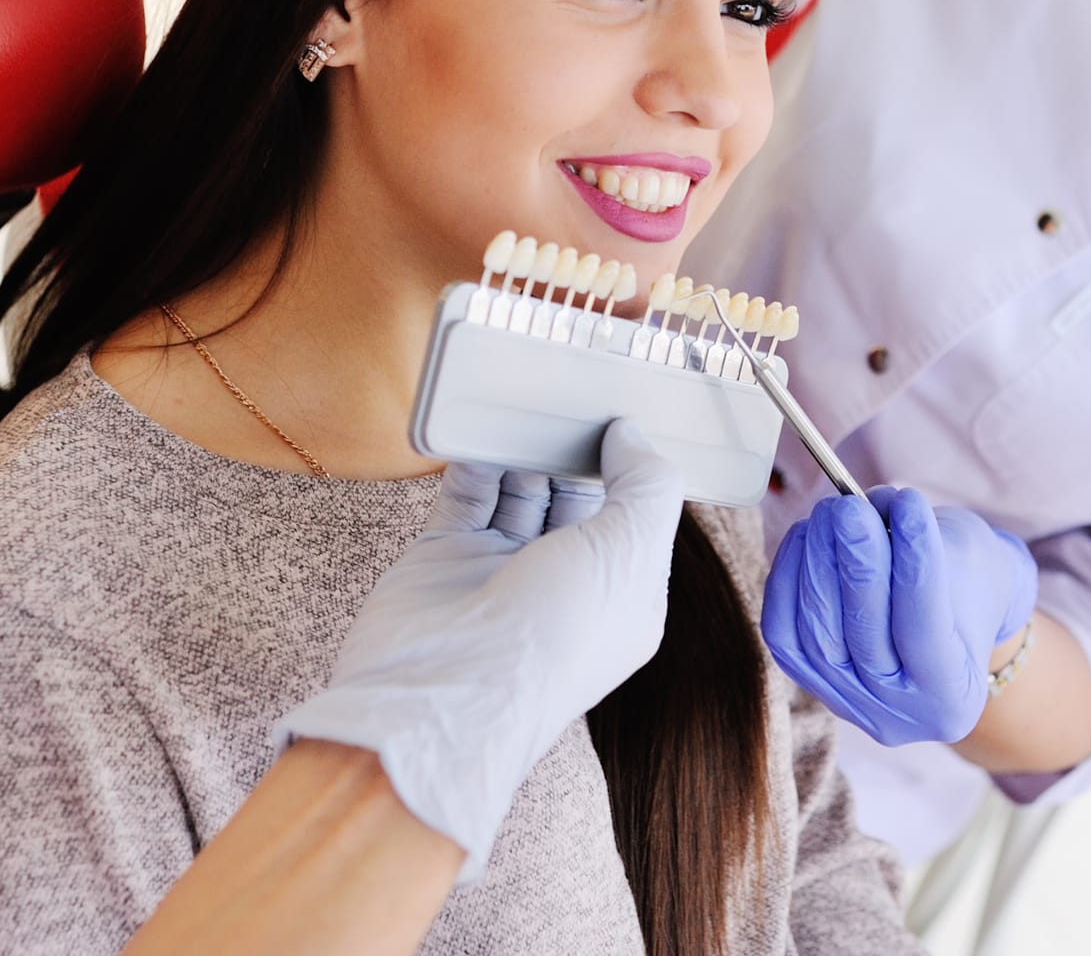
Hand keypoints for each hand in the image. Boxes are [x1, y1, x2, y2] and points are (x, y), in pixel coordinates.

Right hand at [276, 418, 682, 876]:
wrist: (443, 697)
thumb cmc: (552, 639)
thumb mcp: (631, 554)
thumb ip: (646, 485)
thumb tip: (634, 434)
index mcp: (619, 597)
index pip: (633, 516)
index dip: (631, 466)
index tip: (624, 410)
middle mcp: (561, 584)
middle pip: (574, 497)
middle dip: (576, 448)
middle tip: (573, 393)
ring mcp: (498, 571)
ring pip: (520, 489)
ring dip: (526, 447)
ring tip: (530, 399)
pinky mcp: (443, 557)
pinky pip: (466, 493)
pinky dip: (474, 458)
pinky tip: (485, 426)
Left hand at [760, 485, 1036, 746]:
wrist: (947, 622)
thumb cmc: (965, 583)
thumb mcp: (968, 559)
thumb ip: (927, 537)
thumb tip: (874, 505)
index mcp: (954, 699)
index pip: (925, 631)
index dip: (915, 564)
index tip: (909, 504)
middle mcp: (899, 717)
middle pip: (865, 638)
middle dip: (855, 563)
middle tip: (850, 506)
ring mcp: (848, 705)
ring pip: (818, 636)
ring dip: (818, 563)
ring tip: (831, 511)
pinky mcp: (808, 683)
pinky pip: (784, 632)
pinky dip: (788, 579)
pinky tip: (806, 536)